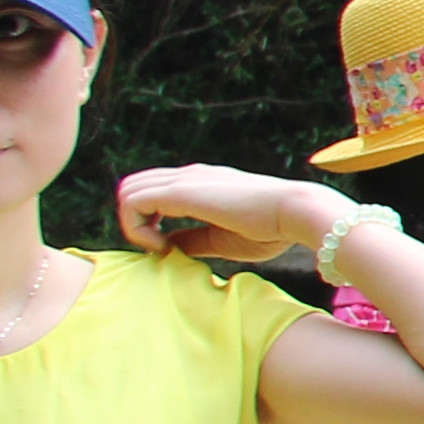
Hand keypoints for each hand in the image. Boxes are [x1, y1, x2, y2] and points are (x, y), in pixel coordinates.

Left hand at [113, 167, 344, 261]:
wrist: (297, 213)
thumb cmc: (273, 230)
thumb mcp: (222, 240)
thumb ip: (192, 240)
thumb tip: (166, 248)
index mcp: (200, 183)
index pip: (153, 190)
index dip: (149, 221)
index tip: (168, 248)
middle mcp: (188, 175)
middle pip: (133, 186)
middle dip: (135, 220)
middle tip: (158, 246)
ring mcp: (183, 179)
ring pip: (126, 191)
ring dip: (133, 224)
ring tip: (159, 247)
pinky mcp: (180, 191)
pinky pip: (132, 203)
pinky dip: (137, 228)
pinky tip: (162, 246)